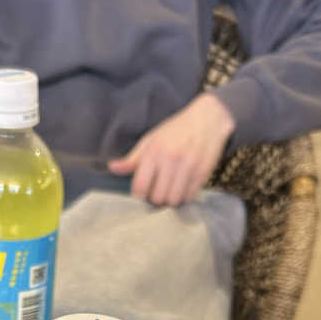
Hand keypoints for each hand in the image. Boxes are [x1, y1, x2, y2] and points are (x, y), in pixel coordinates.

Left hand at [108, 93, 234, 205]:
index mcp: (154, 151)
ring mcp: (188, 167)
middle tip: (157, 190)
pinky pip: (189, 197)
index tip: (143, 191)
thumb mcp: (151, 140)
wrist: (207, 119)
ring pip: (173, 200)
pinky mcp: (203, 173)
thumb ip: (132, 158)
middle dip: (155, 198)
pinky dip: (184, 196)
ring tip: (170, 190)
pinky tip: (183, 187)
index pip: (140, 187)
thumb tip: (112, 167)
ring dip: (170, 200)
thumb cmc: (175, 130)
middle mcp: (171, 159)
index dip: (139, 194)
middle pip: (157, 197)